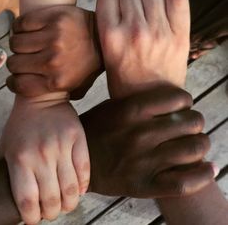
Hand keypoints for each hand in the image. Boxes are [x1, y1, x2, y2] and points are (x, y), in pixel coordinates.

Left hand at [0, 99, 89, 223]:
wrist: (42, 98)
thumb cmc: (23, 123)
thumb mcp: (7, 145)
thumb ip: (6, 169)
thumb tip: (11, 192)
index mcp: (20, 158)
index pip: (27, 200)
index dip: (32, 217)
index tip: (35, 219)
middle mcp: (42, 155)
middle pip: (51, 198)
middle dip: (53, 213)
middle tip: (53, 212)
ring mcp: (62, 146)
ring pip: (70, 187)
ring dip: (70, 203)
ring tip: (67, 204)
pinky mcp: (78, 139)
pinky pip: (84, 169)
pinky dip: (83, 184)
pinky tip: (80, 189)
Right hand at [7, 5, 102, 98]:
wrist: (102, 39)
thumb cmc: (88, 65)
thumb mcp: (77, 90)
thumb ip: (57, 97)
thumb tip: (37, 99)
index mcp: (57, 82)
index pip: (18, 84)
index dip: (14, 82)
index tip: (17, 77)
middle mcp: (53, 61)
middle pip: (13, 63)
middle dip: (18, 63)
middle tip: (27, 59)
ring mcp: (53, 38)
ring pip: (15, 42)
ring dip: (20, 44)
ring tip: (31, 44)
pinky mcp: (53, 18)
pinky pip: (21, 23)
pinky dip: (22, 27)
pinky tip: (32, 31)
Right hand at [81, 84, 215, 196]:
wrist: (74, 161)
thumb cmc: (95, 130)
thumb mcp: (113, 107)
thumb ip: (141, 102)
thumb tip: (174, 101)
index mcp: (132, 111)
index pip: (179, 99)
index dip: (186, 101)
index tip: (183, 106)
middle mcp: (140, 134)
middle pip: (191, 122)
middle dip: (196, 122)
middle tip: (190, 125)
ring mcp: (142, 161)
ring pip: (193, 149)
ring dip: (202, 144)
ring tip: (196, 143)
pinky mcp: (143, 185)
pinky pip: (183, 183)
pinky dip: (202, 175)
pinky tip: (209, 168)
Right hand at [96, 0, 189, 97]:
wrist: (153, 102)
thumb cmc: (128, 85)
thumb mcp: (107, 59)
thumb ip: (109, 31)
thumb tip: (118, 6)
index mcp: (111, 38)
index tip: (114, 6)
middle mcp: (133, 30)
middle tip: (133, 10)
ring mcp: (158, 30)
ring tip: (149, 6)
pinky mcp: (179, 33)